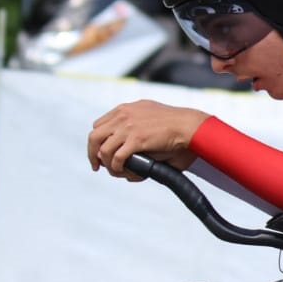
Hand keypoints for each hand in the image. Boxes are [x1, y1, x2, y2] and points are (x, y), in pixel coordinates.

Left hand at [88, 100, 205, 179]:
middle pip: (94, 136)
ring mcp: (128, 127)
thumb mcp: (151, 114)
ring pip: (103, 149)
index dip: (97, 141)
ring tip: (114, 172)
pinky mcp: (136, 140)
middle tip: (97, 166)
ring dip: (106, 164)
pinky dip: (117, 167)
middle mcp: (122, 116)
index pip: (99, 125)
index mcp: (125, 109)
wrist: (189, 126)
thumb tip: (132, 140)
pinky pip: (117, 157)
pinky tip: (123, 171)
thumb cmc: (177, 123)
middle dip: (92, 153)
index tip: (100, 151)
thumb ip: (138, 122)